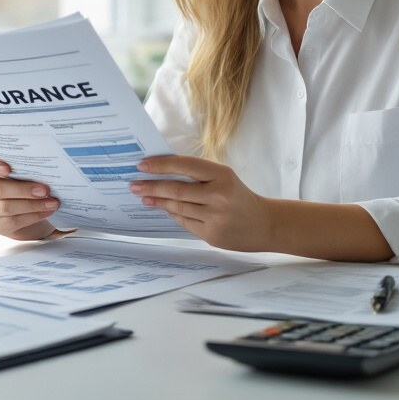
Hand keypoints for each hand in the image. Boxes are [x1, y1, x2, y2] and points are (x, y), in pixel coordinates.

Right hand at [0, 157, 64, 240]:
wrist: (27, 208)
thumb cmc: (24, 183)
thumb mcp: (23, 172)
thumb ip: (25, 168)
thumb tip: (44, 168)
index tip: (8, 169)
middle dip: (23, 190)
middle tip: (45, 189)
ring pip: (6, 207)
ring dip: (32, 205)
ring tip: (52, 202)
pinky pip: (12, 221)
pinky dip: (32, 216)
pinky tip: (46, 212)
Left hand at [128, 155, 273, 251]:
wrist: (265, 224)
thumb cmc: (239, 196)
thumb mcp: (223, 177)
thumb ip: (197, 175)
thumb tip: (162, 172)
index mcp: (222, 175)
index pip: (185, 166)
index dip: (161, 165)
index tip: (142, 165)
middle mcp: (219, 195)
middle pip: (176, 190)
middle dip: (151, 186)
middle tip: (134, 184)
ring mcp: (215, 217)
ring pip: (177, 208)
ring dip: (157, 201)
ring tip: (143, 196)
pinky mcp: (211, 234)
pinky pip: (184, 222)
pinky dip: (172, 214)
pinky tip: (162, 208)